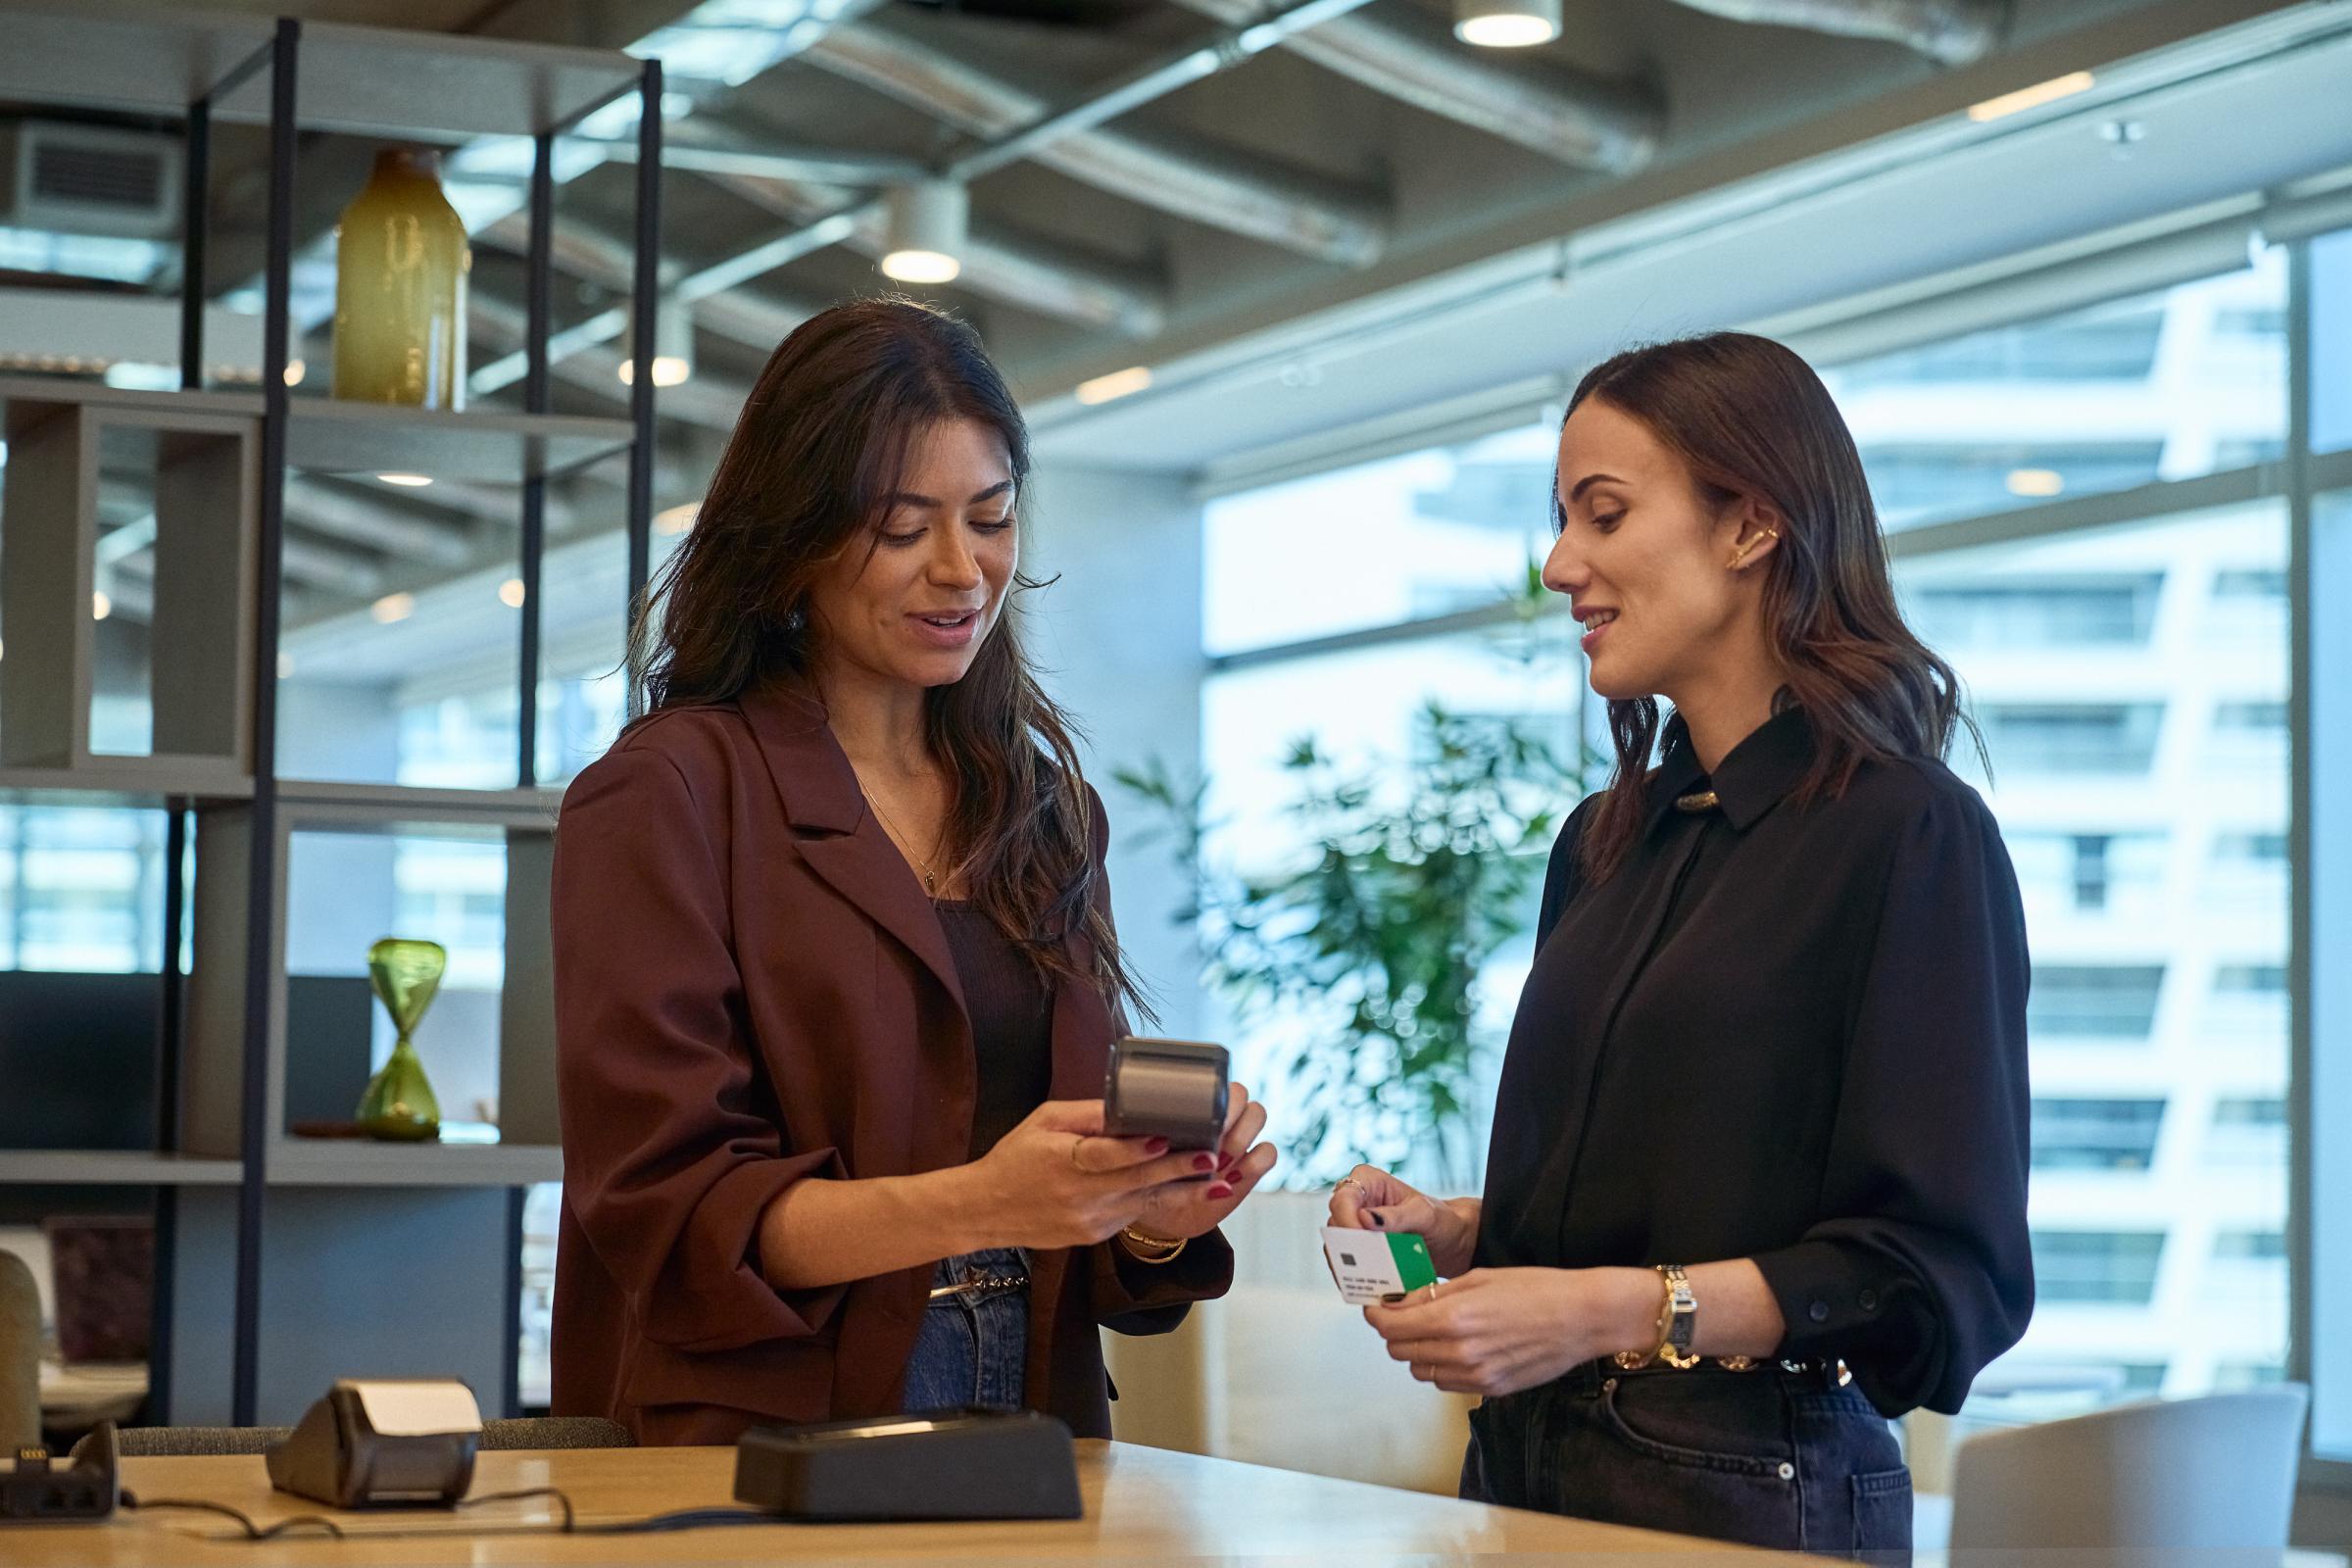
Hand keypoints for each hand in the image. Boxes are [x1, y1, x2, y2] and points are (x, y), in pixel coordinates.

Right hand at [964, 1099, 1219, 1250]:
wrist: (987, 1210)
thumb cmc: (1015, 1157)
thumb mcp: (1044, 1122)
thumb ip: (1085, 1114)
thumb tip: (1128, 1104)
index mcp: (1063, 1162)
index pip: (1105, 1157)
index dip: (1136, 1150)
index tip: (1164, 1139)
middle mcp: (1080, 1196)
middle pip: (1135, 1182)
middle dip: (1178, 1170)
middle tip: (1212, 1157)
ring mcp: (1090, 1221)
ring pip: (1141, 1202)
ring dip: (1180, 1189)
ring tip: (1216, 1179)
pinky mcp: (1095, 1235)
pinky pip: (1131, 1213)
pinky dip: (1155, 1199)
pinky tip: (1183, 1187)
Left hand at [1132, 1082, 1278, 1241]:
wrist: (1162, 1214)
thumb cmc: (1144, 1175)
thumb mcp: (1134, 1150)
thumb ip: (1133, 1131)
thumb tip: (1120, 1119)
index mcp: (1195, 1104)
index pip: (1216, 1081)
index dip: (1216, 1097)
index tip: (1199, 1120)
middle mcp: (1220, 1115)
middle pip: (1241, 1093)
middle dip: (1229, 1117)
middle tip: (1212, 1142)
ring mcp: (1239, 1138)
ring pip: (1257, 1114)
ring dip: (1241, 1137)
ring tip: (1219, 1162)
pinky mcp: (1250, 1166)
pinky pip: (1268, 1152)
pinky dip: (1252, 1163)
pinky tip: (1229, 1179)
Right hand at [1328, 1165, 1478, 1278]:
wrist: (1452, 1242)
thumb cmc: (1440, 1220)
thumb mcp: (1425, 1214)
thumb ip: (1397, 1216)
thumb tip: (1365, 1219)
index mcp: (1367, 1181)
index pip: (1342, 1199)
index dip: (1347, 1220)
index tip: (1363, 1240)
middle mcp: (1355, 1203)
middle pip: (1335, 1227)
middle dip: (1351, 1248)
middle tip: (1370, 1266)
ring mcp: (1353, 1229)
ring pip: (1337, 1250)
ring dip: (1354, 1267)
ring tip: (1376, 1279)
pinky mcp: (1357, 1253)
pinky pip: (1347, 1267)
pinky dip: (1359, 1279)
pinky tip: (1375, 1286)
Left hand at [1362, 1266, 1657, 1397]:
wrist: (1581, 1318)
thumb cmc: (1536, 1289)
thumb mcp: (1479, 1278)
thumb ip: (1435, 1294)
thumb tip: (1403, 1303)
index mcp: (1453, 1318)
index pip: (1391, 1326)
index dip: (1378, 1315)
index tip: (1378, 1307)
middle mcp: (1459, 1352)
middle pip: (1399, 1351)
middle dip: (1395, 1332)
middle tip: (1405, 1315)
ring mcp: (1475, 1375)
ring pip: (1421, 1371)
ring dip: (1418, 1352)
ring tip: (1435, 1331)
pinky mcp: (1491, 1390)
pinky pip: (1447, 1383)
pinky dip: (1443, 1367)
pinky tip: (1459, 1348)